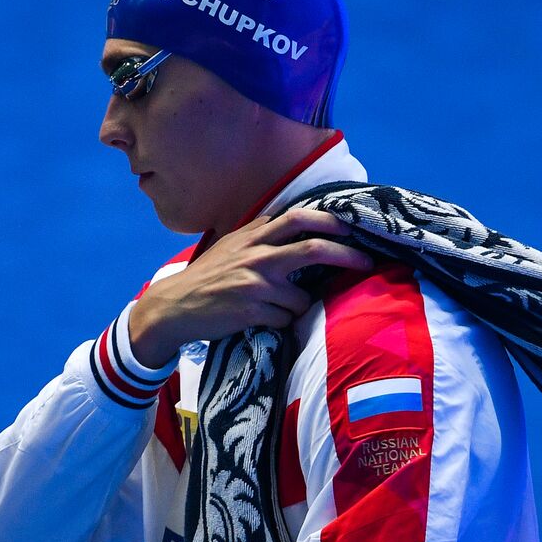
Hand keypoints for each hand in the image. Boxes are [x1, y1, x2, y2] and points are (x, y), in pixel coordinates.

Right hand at [128, 209, 373, 366]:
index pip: (299, 218)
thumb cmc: (208, 277)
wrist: (174, 307)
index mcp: (253, 236)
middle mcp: (257, 255)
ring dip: (298, 308)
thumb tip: (300, 223)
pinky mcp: (251, 309)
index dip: (330, 220)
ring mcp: (255, 283)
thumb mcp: (232, 246)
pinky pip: (286, 319)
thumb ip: (262, 234)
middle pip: (314, 248)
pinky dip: (281, 322)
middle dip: (347, 255)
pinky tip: (261, 319)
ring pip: (302, 298)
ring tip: (276, 309)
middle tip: (367, 262)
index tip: (352, 226)